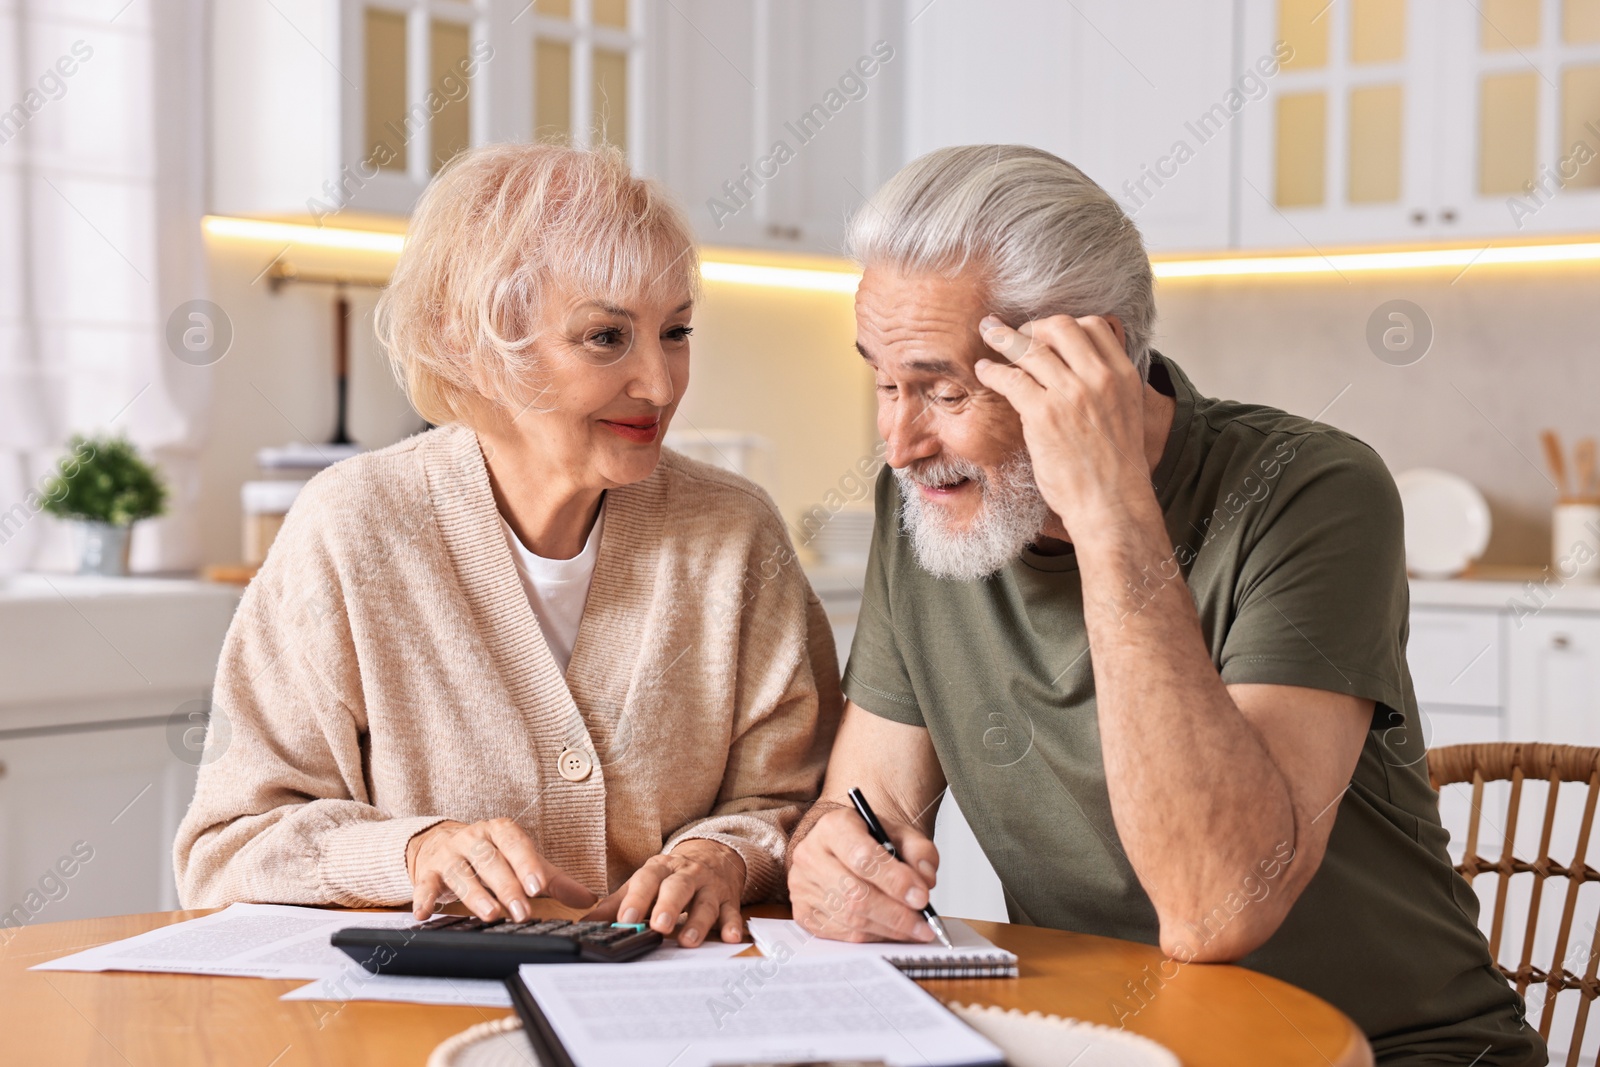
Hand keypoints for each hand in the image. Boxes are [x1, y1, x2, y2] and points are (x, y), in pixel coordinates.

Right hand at [406, 818, 597, 921]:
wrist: (440, 842)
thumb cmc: (491, 855)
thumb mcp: (521, 861)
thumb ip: (554, 880)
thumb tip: (589, 899)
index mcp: (500, 831)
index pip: (516, 844)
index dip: (527, 864)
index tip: (538, 886)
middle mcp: (474, 838)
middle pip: (490, 861)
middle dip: (507, 886)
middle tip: (522, 912)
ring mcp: (449, 854)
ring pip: (461, 873)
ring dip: (474, 894)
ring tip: (490, 914)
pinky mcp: (428, 871)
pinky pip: (424, 884)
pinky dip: (424, 898)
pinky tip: (424, 914)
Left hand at [584, 839, 746, 946]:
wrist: (715, 855)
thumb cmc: (671, 876)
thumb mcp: (645, 881)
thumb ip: (618, 903)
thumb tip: (586, 924)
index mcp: (661, 868)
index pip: (647, 880)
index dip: (636, 899)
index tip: (626, 919)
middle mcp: (687, 875)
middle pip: (678, 887)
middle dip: (668, 906)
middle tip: (658, 926)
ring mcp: (709, 887)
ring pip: (705, 903)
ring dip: (698, 922)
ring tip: (688, 941)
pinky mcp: (729, 900)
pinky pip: (732, 913)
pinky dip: (732, 925)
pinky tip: (730, 938)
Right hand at [787, 807, 938, 942]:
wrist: (847, 846)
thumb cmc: (872, 840)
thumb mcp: (901, 834)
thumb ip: (920, 853)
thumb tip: (925, 881)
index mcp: (834, 826)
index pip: (863, 857)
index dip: (895, 881)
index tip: (922, 897)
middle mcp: (811, 854)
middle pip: (855, 894)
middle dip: (896, 914)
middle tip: (924, 924)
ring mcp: (803, 885)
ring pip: (849, 917)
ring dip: (888, 929)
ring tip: (914, 930)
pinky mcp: (803, 911)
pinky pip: (842, 933)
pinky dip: (872, 936)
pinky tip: (891, 931)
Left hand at [973, 314, 1152, 541]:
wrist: (1112, 504)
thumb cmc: (1114, 468)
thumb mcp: (1126, 413)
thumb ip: (1108, 387)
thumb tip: (1084, 369)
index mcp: (1123, 375)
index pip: (1094, 326)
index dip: (1066, 325)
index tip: (1047, 333)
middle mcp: (1099, 378)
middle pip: (1061, 327)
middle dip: (1034, 325)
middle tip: (1017, 334)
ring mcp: (1071, 394)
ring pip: (1031, 347)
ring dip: (1004, 337)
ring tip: (989, 334)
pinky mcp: (1043, 414)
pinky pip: (1010, 378)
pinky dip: (992, 370)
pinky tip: (984, 370)